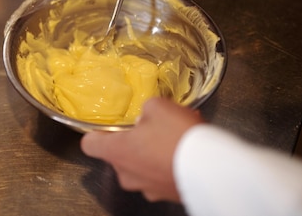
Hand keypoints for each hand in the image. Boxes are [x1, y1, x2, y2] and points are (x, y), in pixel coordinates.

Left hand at [80, 97, 203, 201]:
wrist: (211, 169)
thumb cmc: (176, 136)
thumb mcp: (157, 106)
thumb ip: (145, 109)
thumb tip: (146, 116)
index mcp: (116, 152)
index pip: (89, 144)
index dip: (98, 133)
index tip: (110, 127)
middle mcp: (126, 175)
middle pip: (119, 156)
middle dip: (134, 141)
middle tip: (153, 128)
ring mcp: (146, 189)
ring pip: (142, 166)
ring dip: (153, 153)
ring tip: (175, 137)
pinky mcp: (166, 196)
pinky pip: (161, 176)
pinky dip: (169, 165)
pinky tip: (186, 151)